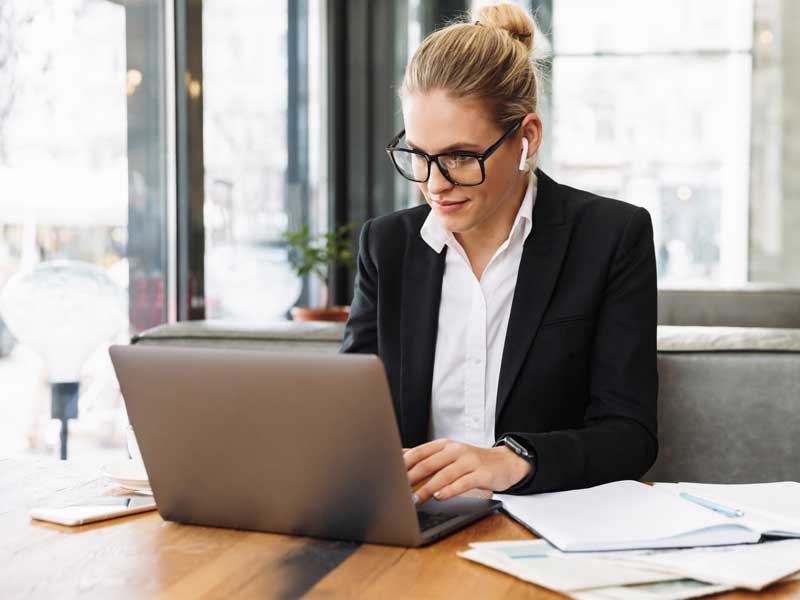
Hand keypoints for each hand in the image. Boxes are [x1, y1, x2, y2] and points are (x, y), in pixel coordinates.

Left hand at [403, 439, 531, 504]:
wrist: (505, 462)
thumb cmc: (473, 461)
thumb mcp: (449, 454)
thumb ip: (426, 456)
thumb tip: (400, 456)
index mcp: (445, 445)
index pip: (420, 452)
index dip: (404, 464)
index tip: (391, 476)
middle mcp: (456, 450)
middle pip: (429, 463)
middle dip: (411, 478)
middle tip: (398, 491)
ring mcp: (469, 460)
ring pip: (444, 474)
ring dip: (427, 488)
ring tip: (415, 499)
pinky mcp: (481, 473)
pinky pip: (463, 482)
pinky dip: (450, 490)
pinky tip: (440, 496)